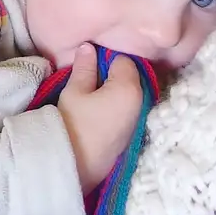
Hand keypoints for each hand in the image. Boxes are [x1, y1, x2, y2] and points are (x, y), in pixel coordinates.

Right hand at [56, 44, 143, 192]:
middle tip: (89, 79)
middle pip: (130, 77)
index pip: (123, 60)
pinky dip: (116, 105)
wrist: (75, 167)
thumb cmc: (73, 124)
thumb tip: (88, 47)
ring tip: (91, 95)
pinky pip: (128, 109)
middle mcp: (142, 102)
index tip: (88, 65)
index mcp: (129, 88)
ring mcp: (139, 120)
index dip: (104, 58)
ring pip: (129, 94)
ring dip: (114, 90)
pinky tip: (99, 111)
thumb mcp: (74, 91)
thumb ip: (84, 67)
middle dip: (112, 74)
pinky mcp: (132, 134)